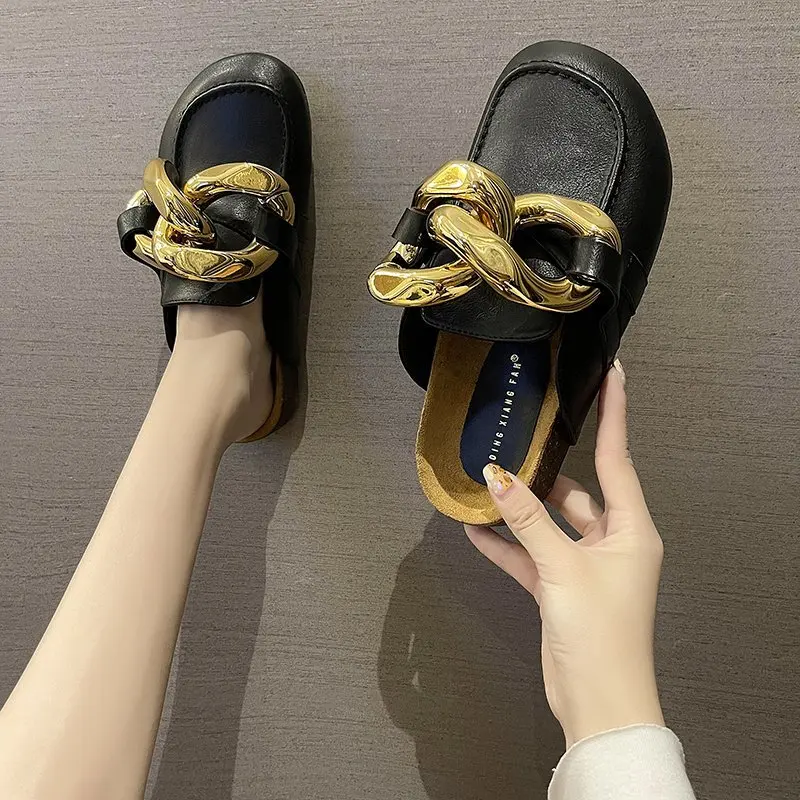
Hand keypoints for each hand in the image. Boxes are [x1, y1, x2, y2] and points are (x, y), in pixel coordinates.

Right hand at [466, 361, 665, 746]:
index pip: (618, 458)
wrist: (598, 703)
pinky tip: (474, 529)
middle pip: (575, 491)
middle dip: (543, 471)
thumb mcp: (564, 569)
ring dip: (518, 509)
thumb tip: (494, 476)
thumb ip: (528, 521)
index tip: (612, 373)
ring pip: (547, 523)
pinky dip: (506, 544)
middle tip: (514, 436)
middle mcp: (611, 541)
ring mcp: (583, 565)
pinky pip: (530, 555)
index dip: (614, 413)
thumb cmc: (600, 630)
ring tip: (483, 482)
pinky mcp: (560, 587)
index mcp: (631, 529)